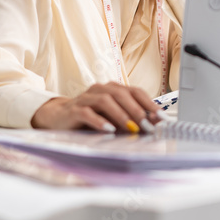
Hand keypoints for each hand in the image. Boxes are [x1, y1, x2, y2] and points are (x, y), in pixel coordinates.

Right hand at [30, 82, 161, 131]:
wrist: (59, 118)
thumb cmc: (91, 117)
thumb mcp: (113, 118)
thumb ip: (131, 118)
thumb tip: (153, 123)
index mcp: (112, 89)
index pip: (135, 91)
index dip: (149, 103)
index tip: (161, 117)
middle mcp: (100, 89)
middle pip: (121, 94)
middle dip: (137, 110)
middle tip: (147, 125)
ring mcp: (86, 98)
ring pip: (106, 100)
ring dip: (121, 115)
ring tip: (131, 128)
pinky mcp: (74, 109)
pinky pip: (87, 112)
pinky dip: (99, 121)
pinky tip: (108, 130)